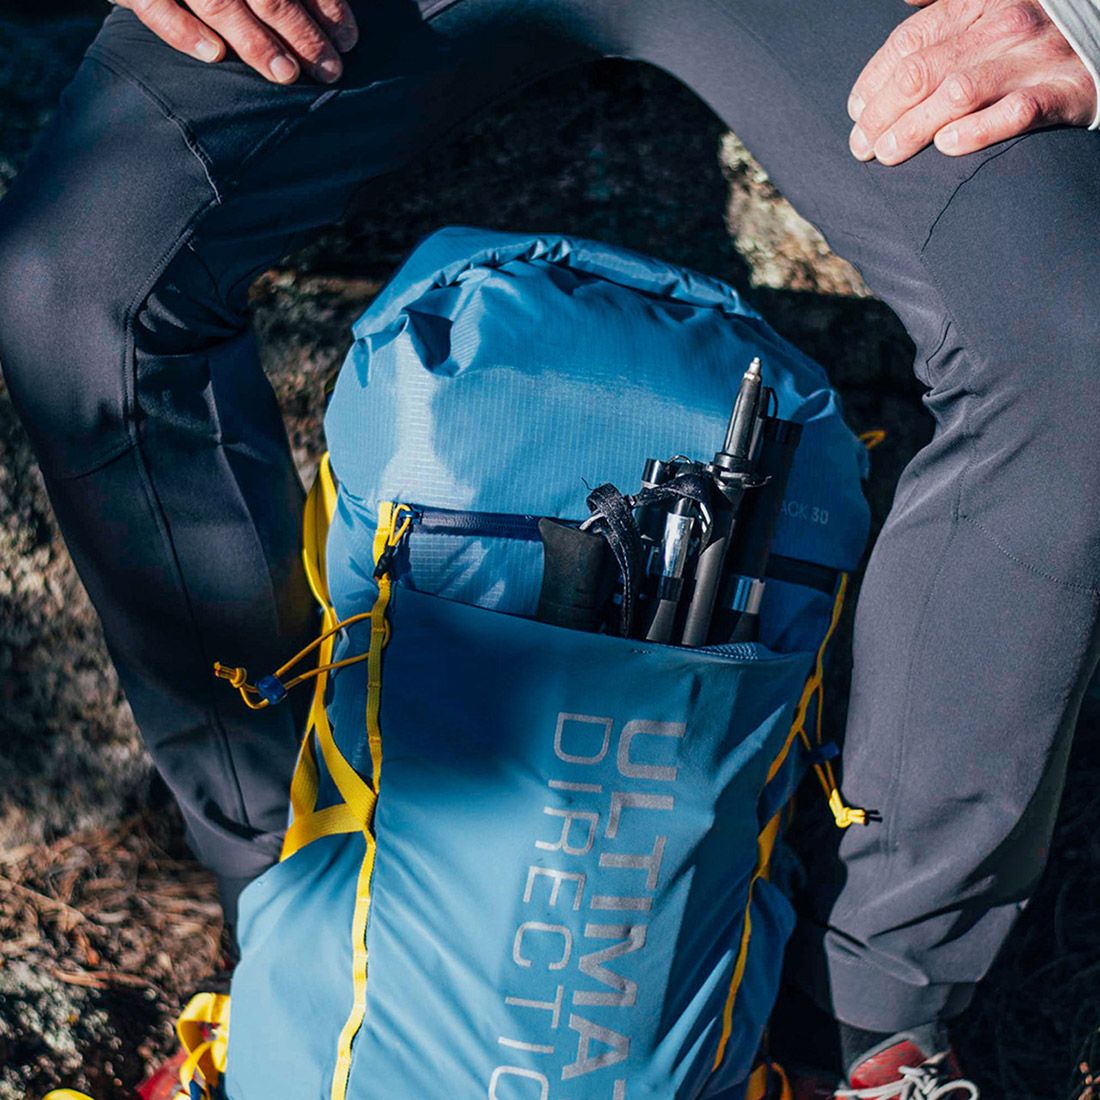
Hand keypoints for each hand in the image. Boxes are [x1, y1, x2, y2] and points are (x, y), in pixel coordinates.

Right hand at [112, 0, 358, 84]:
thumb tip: (326, 16)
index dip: (326, 4)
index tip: (348, 39)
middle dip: (302, 32)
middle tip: (329, 69)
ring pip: (219, 2)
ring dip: (254, 41)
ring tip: (287, 75)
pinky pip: (154, 4)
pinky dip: (182, 29)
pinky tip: (214, 56)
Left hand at [848, 0, 1096, 163]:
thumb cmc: (1028, 40)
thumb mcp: (987, 9)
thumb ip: (942, 6)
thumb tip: (904, 0)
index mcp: (980, 3)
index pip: (909, 43)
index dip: (873, 81)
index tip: (855, 112)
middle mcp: (1006, 25)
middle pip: (923, 71)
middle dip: (882, 113)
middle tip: (861, 146)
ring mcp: (1036, 58)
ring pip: (958, 93)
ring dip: (913, 127)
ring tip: (887, 154)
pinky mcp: (1064, 92)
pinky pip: (1017, 111)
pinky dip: (978, 130)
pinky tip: (946, 147)